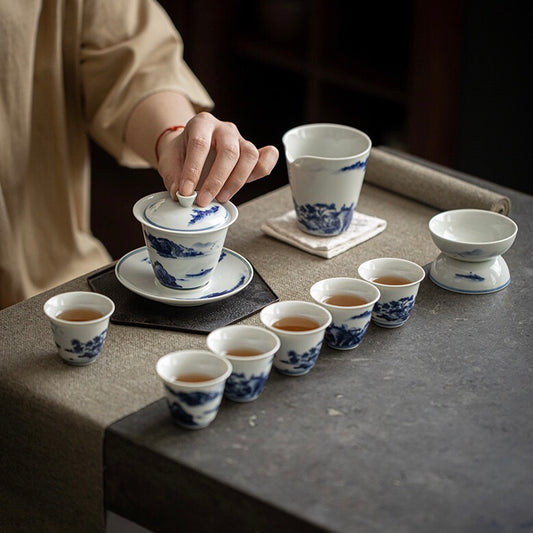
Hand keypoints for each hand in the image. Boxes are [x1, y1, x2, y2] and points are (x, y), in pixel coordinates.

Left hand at [156, 112, 278, 205]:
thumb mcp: (169, 162)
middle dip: (216, 180)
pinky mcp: (251, 153)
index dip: (193, 170)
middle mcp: (224, 129)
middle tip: (203, 201)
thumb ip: (173, 178)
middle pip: (229, 151)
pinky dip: (264, 168)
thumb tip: (180, 194)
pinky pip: (266, 158)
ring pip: (249, 155)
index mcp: (201, 123)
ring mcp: (240, 140)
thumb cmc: (180, 154)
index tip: (186, 193)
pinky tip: (251, 181)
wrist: (189, 149)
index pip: (200, 144)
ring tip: (221, 198)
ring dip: (236, 181)